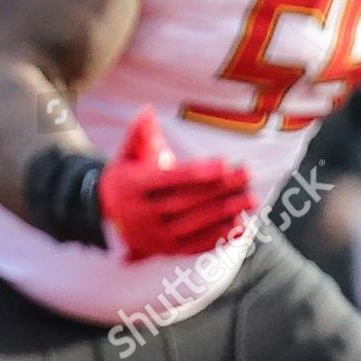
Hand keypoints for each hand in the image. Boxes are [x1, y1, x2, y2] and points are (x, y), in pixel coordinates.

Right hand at [97, 106, 255, 260]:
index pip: (168, 180)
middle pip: (186, 202)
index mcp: (132, 187)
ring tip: (251, 199)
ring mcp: (155, 236)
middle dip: (219, 189)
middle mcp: (141, 215)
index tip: (224, 163)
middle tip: (246, 174)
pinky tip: (241, 224)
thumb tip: (147, 110)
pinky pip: (196, 245)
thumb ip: (140, 134)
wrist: (108, 216)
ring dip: (225, 213)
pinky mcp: (167, 250)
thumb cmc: (126, 177)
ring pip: (194, 225)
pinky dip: (219, 236)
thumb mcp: (128, 155)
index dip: (197, 172)